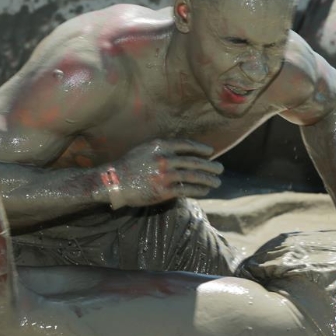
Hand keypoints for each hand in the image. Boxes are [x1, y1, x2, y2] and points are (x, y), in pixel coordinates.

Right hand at [100, 139, 223, 208]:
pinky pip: (186, 190)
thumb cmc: (129, 165)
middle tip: (220, 169)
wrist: (114, 182)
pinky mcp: (164, 191)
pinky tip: (205, 191)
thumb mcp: (145, 148)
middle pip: (194, 162)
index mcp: (160, 145)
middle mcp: (164, 158)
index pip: (187, 145)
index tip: (210, 152)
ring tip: (217, 182)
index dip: (200, 148)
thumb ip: (163, 148)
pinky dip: (198, 190)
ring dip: (208, 179)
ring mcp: (165, 175)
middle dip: (210, 166)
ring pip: (193, 176)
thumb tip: (183, 153)